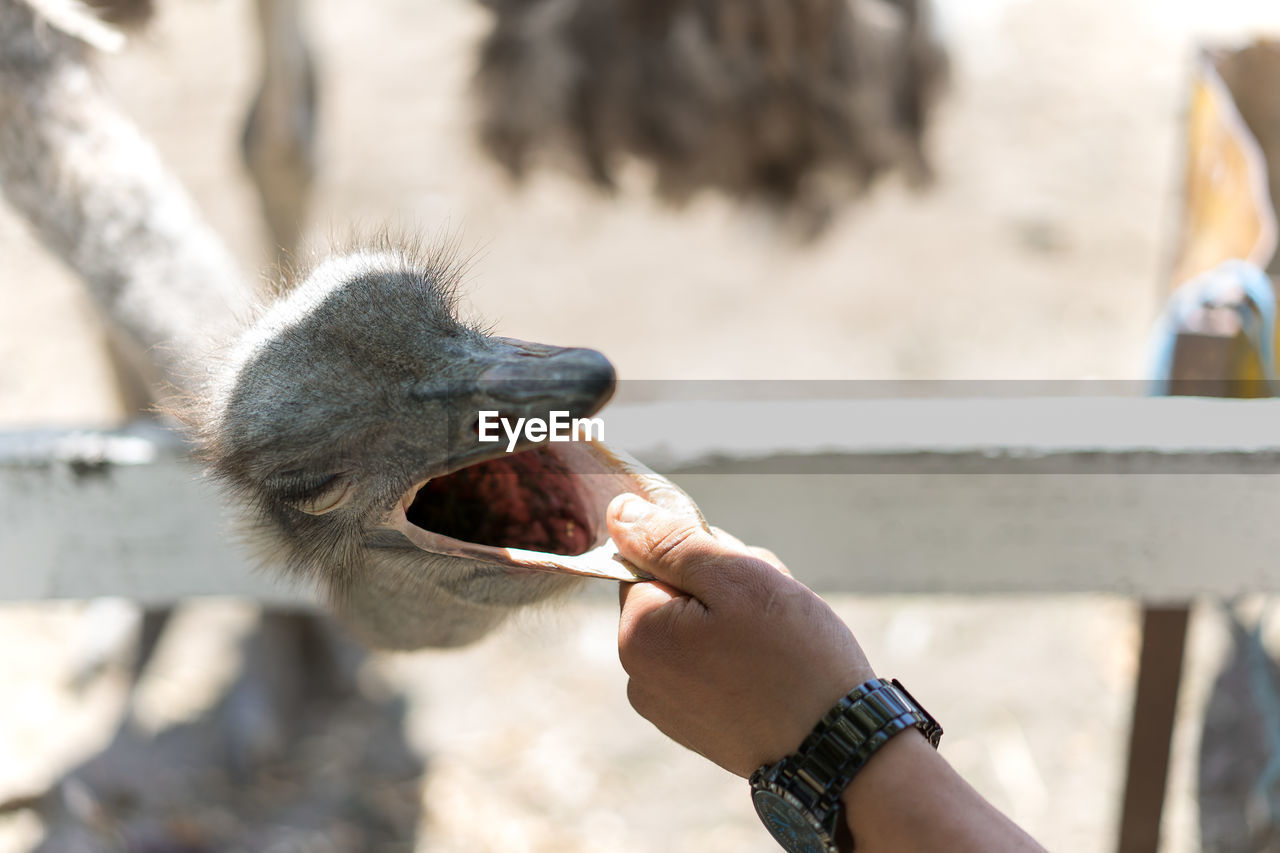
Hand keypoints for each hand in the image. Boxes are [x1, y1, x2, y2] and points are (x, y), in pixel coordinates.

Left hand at [610, 493, 875, 776]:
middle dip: (722, 590)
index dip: (705, 558)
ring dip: (736, 621)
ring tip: (780, 643)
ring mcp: (666, 708)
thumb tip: (618, 513)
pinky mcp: (696, 728)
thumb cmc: (794, 657)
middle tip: (772, 611)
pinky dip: (740, 658)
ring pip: (697, 630)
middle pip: (675, 596)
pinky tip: (774, 671)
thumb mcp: (735, 577)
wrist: (839, 750)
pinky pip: (710, 668)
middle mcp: (639, 676)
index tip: (746, 581)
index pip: (654, 562)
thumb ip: (670, 541)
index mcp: (638, 634)